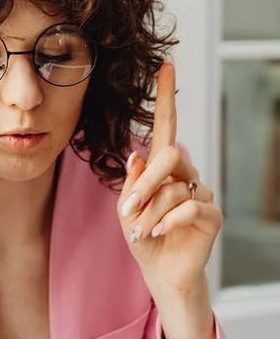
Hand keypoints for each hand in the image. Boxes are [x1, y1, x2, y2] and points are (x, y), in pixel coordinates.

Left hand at [116, 62, 222, 292]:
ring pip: (174, 187)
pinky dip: (168, 221)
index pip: (166, 124)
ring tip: (141, 230)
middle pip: (169, 155)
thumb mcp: (127, 208)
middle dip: (145, 184)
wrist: (159, 272)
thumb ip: (132, 183)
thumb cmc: (142, 234)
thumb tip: (137, 156)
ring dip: (150, 211)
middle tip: (128, 210)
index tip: (166, 66)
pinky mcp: (211, 214)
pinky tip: (158, 233)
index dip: (166, 96)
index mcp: (162, 166)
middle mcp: (184, 173)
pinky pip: (190, 207)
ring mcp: (200, 192)